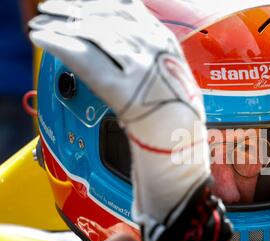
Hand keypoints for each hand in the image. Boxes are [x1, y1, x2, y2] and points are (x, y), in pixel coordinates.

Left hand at [29, 0, 209, 240]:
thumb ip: (154, 61)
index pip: (132, 9)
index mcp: (170, 48)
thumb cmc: (180, 126)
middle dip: (78, 8)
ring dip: (64, 22)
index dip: (104, 2)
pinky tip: (43, 39)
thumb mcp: (175, 83)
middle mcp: (157, 52)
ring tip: (45, 21)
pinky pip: (86, 60)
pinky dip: (60, 45)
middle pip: (109, 16)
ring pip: (95, 33)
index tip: (86, 1)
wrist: (185, 155)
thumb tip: (128, 46)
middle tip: (56, 7)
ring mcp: (141, 70)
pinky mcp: (123, 90)